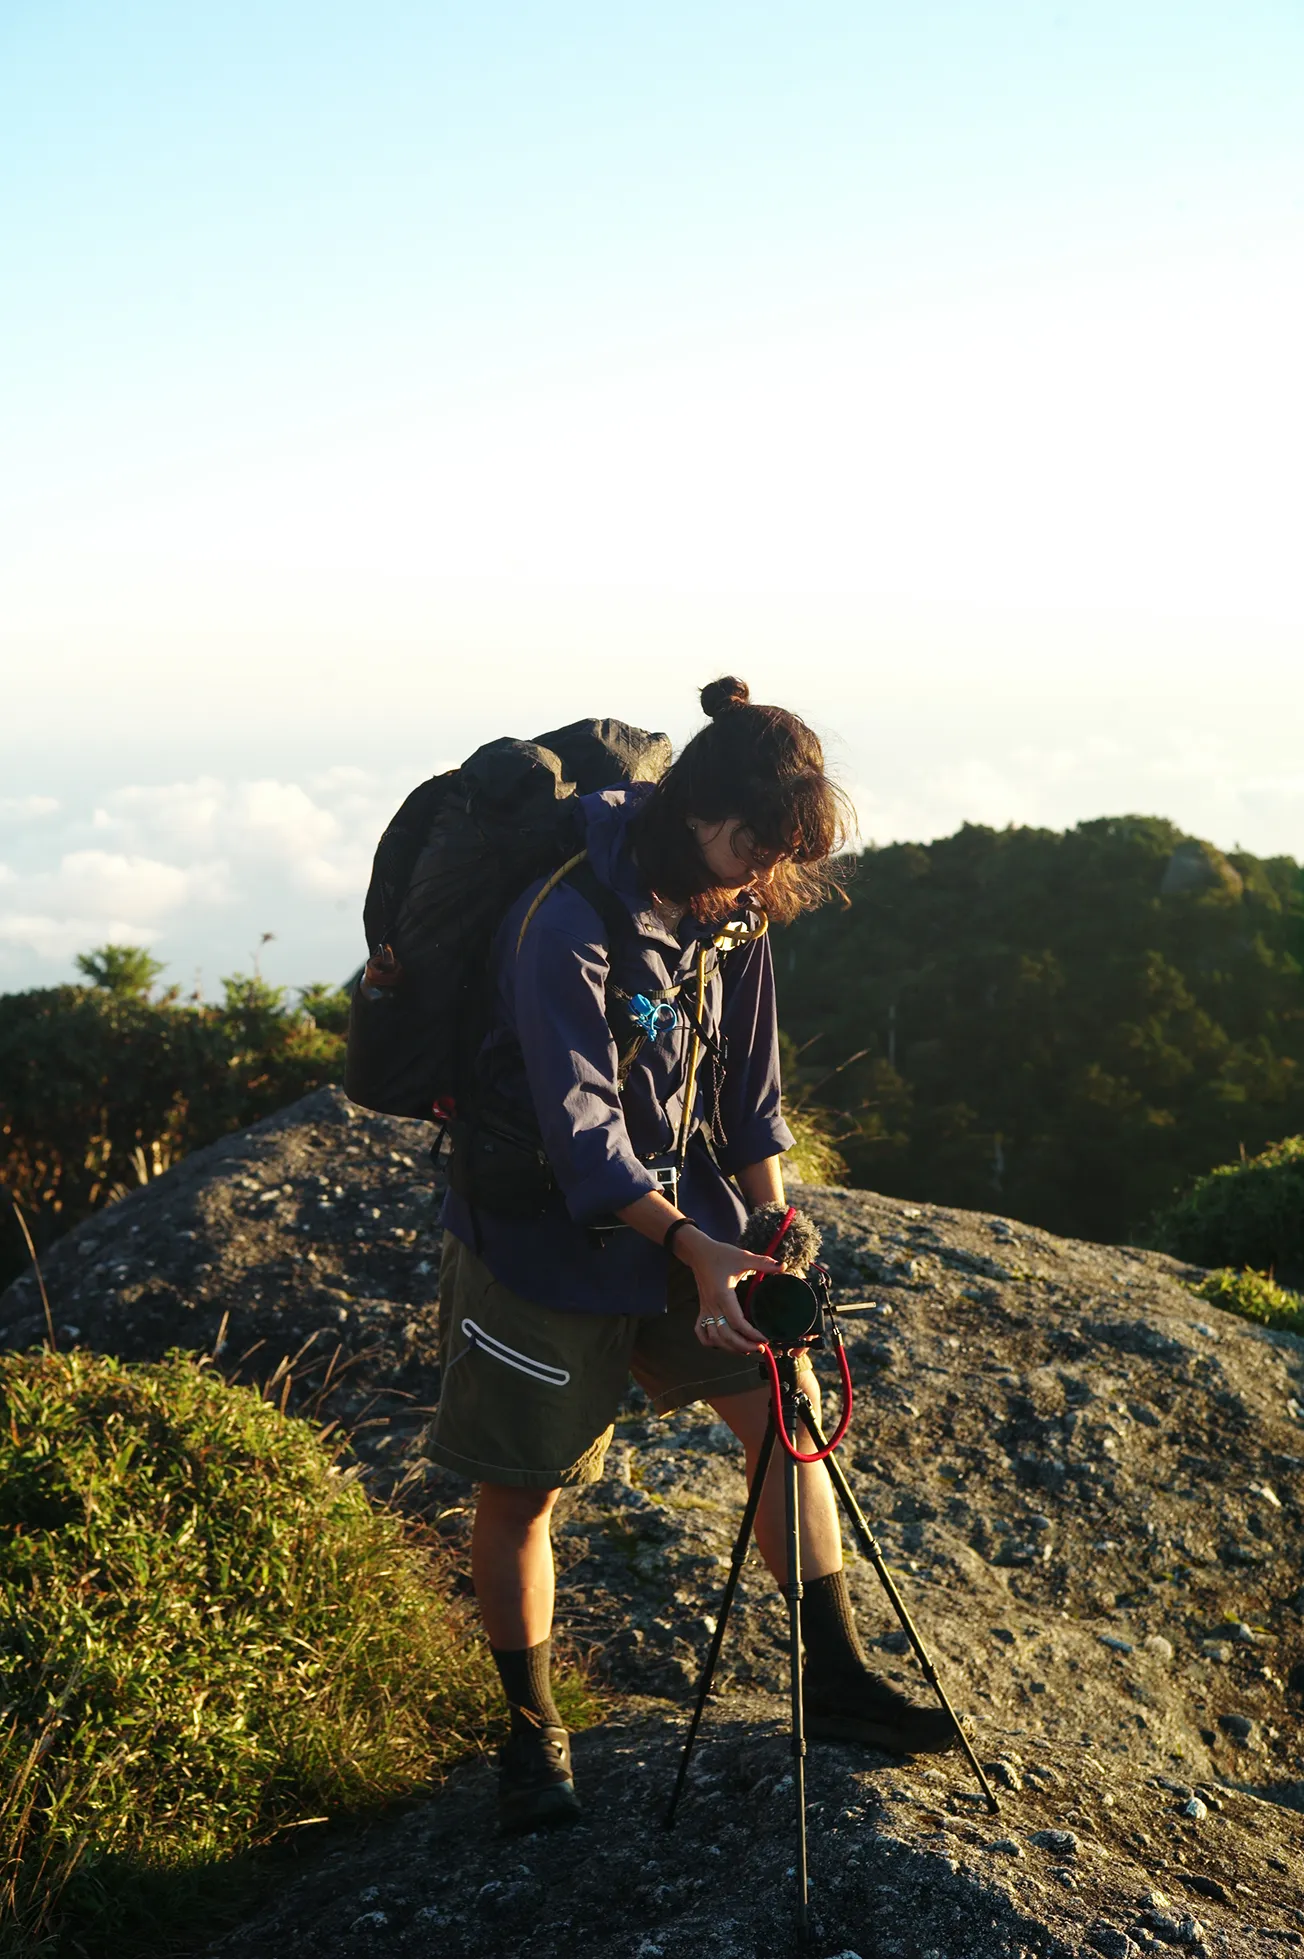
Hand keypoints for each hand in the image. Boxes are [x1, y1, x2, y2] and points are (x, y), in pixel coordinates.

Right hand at [680, 1233, 782, 1354]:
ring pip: (714, 1337)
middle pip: (725, 1335)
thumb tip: (782, 1266)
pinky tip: (721, 1344)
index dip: (752, 1334)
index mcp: (723, 1295)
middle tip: (760, 1348)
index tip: (765, 1338)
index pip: (738, 1322)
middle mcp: (713, 1306)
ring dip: (729, 1347)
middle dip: (743, 1345)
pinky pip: (701, 1331)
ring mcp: (706, 1309)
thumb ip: (763, 1263)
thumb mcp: (743, 1257)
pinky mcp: (702, 1309)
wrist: (699, 1252)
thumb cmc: (720, 1254)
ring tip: (746, 1349)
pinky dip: (710, 1341)